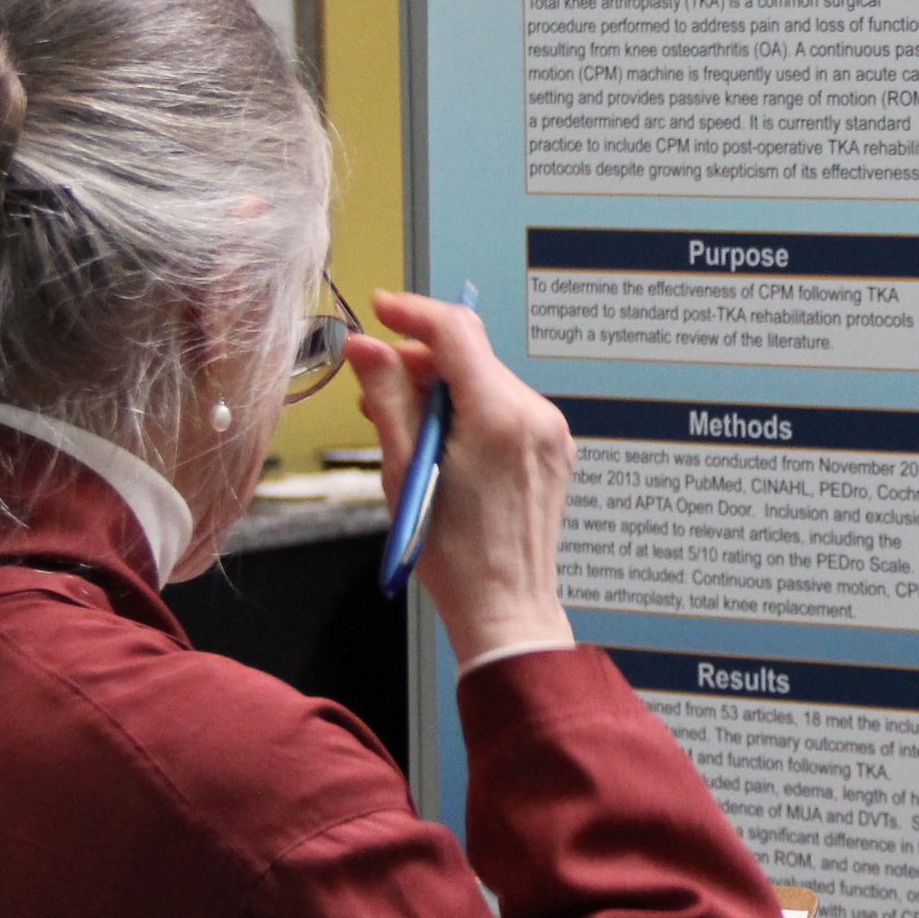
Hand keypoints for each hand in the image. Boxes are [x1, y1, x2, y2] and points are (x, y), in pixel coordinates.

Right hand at [346, 288, 577, 662]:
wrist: (505, 607)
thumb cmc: (455, 555)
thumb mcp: (404, 469)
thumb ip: (386, 398)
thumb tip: (364, 347)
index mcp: (499, 415)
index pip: (455, 332)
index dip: (412, 314)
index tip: (380, 310)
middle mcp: (535, 416)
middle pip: (471, 358)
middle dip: (419, 364)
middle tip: (375, 391)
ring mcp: (551, 434)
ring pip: (486, 383)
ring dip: (442, 392)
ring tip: (404, 428)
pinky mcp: (554, 451)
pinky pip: (506, 411)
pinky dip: (470, 414)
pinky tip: (442, 444)